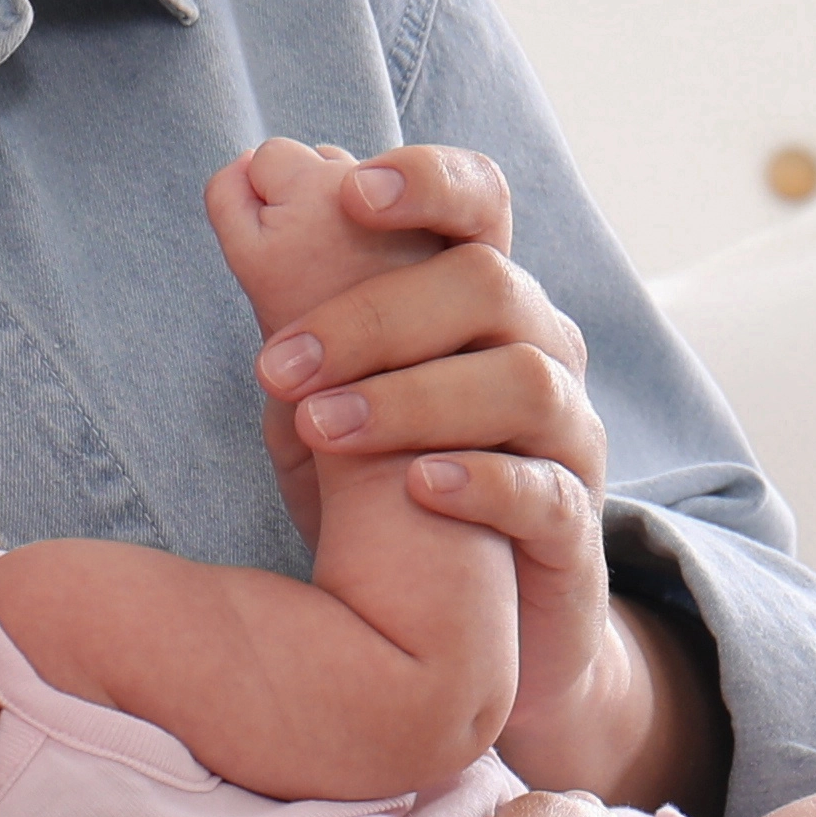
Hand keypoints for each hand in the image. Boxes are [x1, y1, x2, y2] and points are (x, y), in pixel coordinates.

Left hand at [246, 144, 707, 803]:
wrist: (481, 634)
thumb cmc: (389, 491)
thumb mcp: (328, 390)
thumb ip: (296, 304)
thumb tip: (241, 182)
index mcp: (481, 301)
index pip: (482, 204)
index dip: (428, 181)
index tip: (350, 192)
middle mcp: (539, 351)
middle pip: (490, 285)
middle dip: (376, 314)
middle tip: (275, 362)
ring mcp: (566, 439)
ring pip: (523, 381)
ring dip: (411, 396)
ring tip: (321, 428)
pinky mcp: (574, 531)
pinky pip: (548, 493)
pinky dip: (483, 481)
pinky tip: (418, 486)